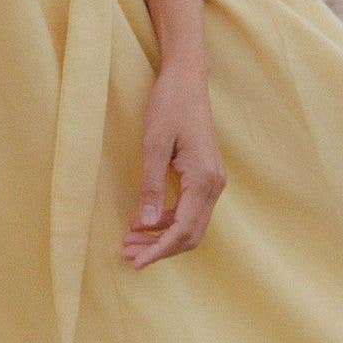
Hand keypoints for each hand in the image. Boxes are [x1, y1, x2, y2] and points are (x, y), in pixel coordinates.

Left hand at [123, 54, 224, 269]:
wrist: (188, 79)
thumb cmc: (170, 105)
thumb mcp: (154, 145)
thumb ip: (151, 186)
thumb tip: (145, 224)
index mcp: (204, 180)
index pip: (182, 230)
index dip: (158, 250)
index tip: (135, 263)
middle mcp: (215, 184)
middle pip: (190, 235)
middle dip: (160, 249)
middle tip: (127, 254)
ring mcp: (213, 180)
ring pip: (191, 224)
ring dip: (163, 237)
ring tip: (131, 241)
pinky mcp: (205, 176)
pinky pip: (190, 210)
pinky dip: (168, 221)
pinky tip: (144, 221)